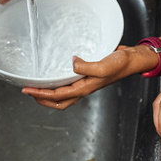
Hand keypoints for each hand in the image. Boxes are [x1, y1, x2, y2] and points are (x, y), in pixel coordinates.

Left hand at [21, 46, 135, 108]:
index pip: (58, 95)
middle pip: (58, 101)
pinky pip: (70, 84)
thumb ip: (86, 67)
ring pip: (64, 95)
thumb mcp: (104, 65)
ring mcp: (87, 82)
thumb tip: (72, 63)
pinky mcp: (89, 74)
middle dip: (42, 99)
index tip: (27, 89)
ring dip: (49, 94)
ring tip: (38, 87)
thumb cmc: (122, 64)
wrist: (133, 59)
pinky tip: (57, 76)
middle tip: (28, 92)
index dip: (41, 94)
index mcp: (86, 88)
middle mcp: (84, 87)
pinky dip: (60, 84)